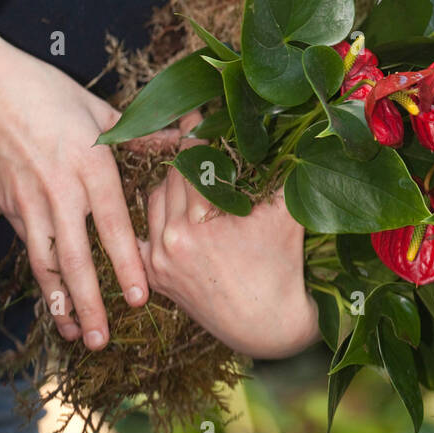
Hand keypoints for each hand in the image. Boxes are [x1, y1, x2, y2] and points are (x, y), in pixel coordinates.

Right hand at [0, 17, 184, 350]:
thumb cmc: (46, 90)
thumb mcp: (98, 107)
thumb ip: (138, 134)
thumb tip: (179, 141)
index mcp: (90, 163)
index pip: (114, 225)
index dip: (126, 265)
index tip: (138, 298)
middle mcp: (60, 189)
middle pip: (77, 258)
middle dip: (91, 303)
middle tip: (102, 339)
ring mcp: (30, 200)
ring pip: (46, 262)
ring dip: (60, 302)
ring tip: (74, 332)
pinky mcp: (8, 204)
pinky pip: (29, 246)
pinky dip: (41, 276)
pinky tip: (52, 296)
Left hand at [139, 114, 320, 359]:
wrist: (268, 323)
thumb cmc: (282, 265)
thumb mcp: (285, 212)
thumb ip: (281, 167)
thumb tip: (290, 127)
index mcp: (201, 219)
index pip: (192, 157)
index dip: (196, 130)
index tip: (197, 109)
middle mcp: (173, 237)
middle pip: (172, 175)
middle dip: (187, 155)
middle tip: (197, 135)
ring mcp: (160, 258)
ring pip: (155, 199)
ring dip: (171, 184)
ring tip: (191, 171)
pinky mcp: (155, 275)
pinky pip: (143, 232)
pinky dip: (154, 217)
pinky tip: (168, 205)